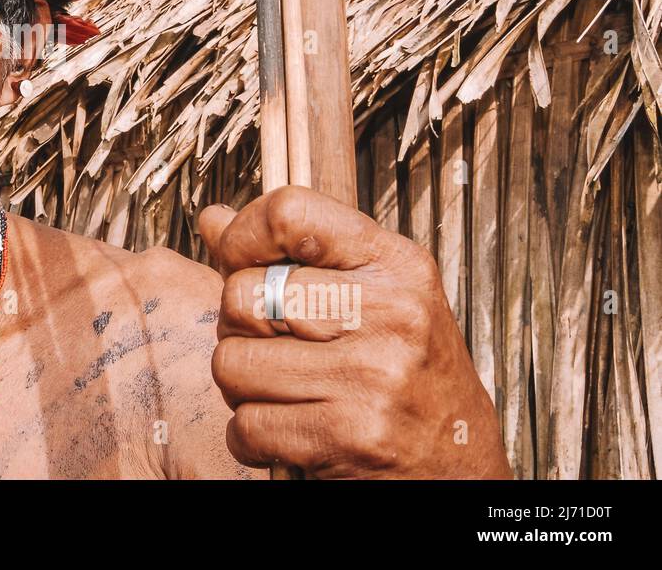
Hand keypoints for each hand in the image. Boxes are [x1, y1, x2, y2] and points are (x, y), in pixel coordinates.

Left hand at [200, 186, 511, 478]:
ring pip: (232, 363)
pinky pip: (247, 425)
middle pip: (241, 294)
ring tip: (285, 391)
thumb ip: (290, 255)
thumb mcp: (369, 295)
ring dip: (242, 387)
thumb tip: (214, 219)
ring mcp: (371, 375)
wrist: (463, 466)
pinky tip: (289, 432)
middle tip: (272, 348)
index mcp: (395, 264)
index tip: (237, 260)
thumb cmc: (411, 375)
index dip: (241, 236)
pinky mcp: (351, 435)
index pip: (288, 213)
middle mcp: (390, 312)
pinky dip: (252, 438)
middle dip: (238, 329)